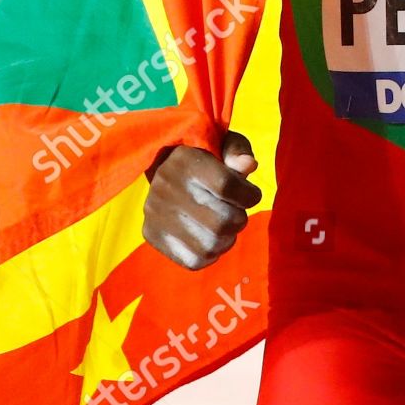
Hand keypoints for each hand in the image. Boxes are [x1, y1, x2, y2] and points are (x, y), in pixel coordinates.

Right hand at [142, 130, 261, 269]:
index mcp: (184, 160)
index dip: (249, 195)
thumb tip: (248, 165)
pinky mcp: (152, 236)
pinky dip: (212, 253)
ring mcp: (155, 214)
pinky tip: (211, 238)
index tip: (251, 195)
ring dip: (228, 238)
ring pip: (211, 244)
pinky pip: (195, 260)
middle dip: (240, 218)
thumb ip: (238, 151)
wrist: (169, 173)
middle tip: (237, 212)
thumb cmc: (206, 158)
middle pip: (222, 220)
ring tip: (225, 224)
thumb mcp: (224, 144)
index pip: (227, 186)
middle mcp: (165, 186)